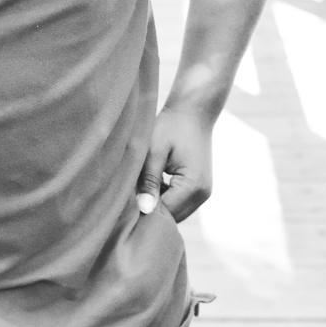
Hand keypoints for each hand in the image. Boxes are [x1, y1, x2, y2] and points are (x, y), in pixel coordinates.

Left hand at [136, 107, 212, 222]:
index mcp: (193, 186)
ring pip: (174, 211)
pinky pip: (178, 202)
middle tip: (126, 199)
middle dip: (149, 210)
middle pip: (171, 217)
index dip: (142, 211)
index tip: (122, 206)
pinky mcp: (199, 187)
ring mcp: (202, 192)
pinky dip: (164, 197)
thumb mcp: (154, 150)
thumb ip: (149, 180)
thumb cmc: (172, 125)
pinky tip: (150, 183)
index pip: (164, 213)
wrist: (193, 110)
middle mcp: (202, 194)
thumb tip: (144, 210)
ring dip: (156, 204)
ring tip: (137, 188)